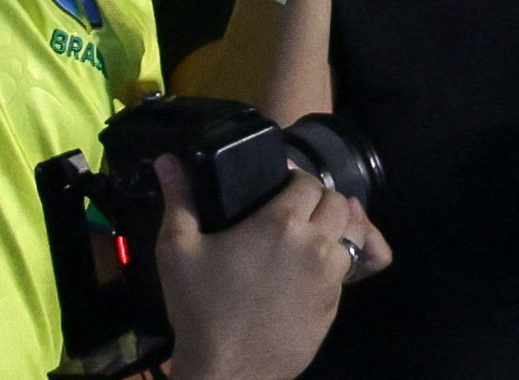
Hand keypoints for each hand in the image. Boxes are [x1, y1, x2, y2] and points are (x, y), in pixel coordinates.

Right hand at [155, 155, 387, 379]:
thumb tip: (168, 160)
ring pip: (350, 233)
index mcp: (281, 223)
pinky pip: (348, 267)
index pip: (308, 181)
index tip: (278, 188)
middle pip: (337, 202)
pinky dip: (336, 260)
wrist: (226, 371)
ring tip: (309, 234)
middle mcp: (315, 243)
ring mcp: (330, 275)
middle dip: (318, 200)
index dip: (295, 180)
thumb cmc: (200, 309)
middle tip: (293, 211)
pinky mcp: (336, 302)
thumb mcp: (178, 251)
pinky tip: (311, 267)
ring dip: (335, 227)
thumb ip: (179, 199)